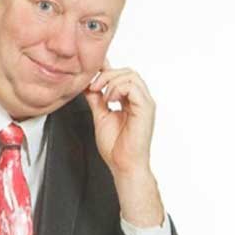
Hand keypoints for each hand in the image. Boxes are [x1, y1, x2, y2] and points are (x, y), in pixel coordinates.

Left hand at [83, 59, 155, 174]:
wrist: (123, 165)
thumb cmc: (115, 147)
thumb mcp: (100, 116)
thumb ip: (96, 99)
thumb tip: (88, 86)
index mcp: (131, 101)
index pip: (122, 75)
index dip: (107, 69)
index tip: (91, 71)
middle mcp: (140, 99)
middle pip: (127, 71)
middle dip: (106, 74)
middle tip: (92, 87)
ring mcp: (145, 103)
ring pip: (131, 75)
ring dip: (111, 81)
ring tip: (101, 96)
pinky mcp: (146, 108)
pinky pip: (133, 86)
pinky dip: (117, 89)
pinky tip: (109, 100)